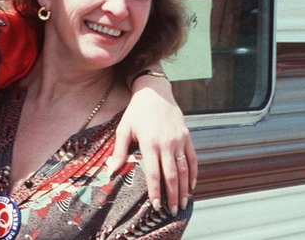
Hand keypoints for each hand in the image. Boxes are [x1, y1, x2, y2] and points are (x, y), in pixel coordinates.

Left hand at [108, 75, 196, 216]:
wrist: (155, 92)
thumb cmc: (136, 112)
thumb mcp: (123, 129)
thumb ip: (119, 152)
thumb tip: (110, 172)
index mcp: (149, 143)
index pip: (153, 173)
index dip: (155, 191)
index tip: (155, 206)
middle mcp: (167, 143)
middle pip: (171, 176)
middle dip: (172, 196)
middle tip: (171, 211)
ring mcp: (179, 140)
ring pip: (184, 170)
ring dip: (184, 189)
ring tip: (182, 204)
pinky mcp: (187, 137)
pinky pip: (192, 159)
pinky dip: (193, 174)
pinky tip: (191, 186)